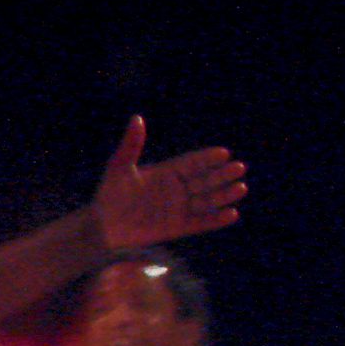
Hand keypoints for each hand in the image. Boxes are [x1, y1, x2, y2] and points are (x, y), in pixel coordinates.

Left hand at [91, 115, 246, 249]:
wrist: (103, 225)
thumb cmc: (109, 194)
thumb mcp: (119, 167)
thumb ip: (131, 145)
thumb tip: (136, 118)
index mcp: (167, 172)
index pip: (192, 163)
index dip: (207, 159)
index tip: (223, 153)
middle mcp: (177, 189)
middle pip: (204, 180)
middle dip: (221, 175)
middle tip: (239, 168)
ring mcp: (178, 208)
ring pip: (206, 200)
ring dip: (224, 195)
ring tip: (241, 188)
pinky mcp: (177, 227)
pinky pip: (200, 223)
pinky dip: (215, 220)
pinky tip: (232, 214)